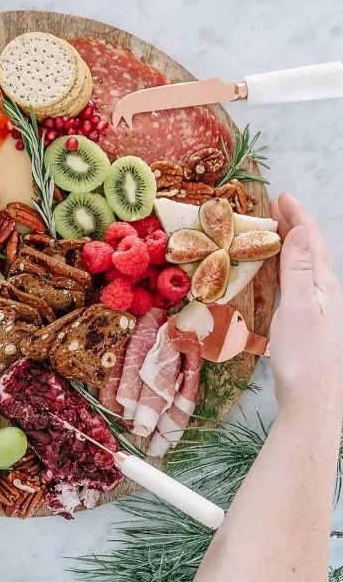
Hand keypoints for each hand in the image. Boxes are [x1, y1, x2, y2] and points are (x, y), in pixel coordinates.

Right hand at [269, 193, 342, 415]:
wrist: (314, 400)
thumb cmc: (306, 357)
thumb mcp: (301, 308)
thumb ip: (299, 271)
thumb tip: (300, 232)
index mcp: (324, 285)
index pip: (312, 241)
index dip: (298, 216)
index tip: (281, 195)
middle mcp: (324, 292)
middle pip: (310, 249)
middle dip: (294, 224)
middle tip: (273, 207)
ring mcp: (316, 307)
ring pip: (303, 265)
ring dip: (288, 243)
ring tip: (271, 230)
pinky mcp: (306, 320)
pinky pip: (294, 282)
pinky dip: (283, 266)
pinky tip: (273, 272)